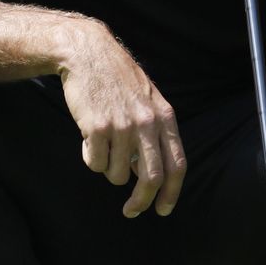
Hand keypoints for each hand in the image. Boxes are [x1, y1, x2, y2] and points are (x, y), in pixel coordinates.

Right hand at [58, 22, 185, 217]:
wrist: (88, 53)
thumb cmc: (117, 78)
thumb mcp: (147, 100)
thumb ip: (154, 133)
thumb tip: (151, 174)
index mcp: (164, 117)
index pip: (177, 164)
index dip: (172, 193)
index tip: (163, 210)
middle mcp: (147, 123)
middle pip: (151, 178)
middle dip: (141, 201)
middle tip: (131, 211)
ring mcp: (122, 126)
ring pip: (117, 174)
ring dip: (108, 169)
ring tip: (102, 146)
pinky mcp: (96, 127)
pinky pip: (94, 163)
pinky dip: (90, 158)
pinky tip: (88, 137)